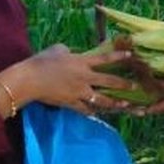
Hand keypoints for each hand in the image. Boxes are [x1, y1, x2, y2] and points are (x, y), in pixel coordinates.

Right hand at [0, 44, 135, 114]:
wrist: (28, 80)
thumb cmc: (41, 61)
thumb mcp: (57, 50)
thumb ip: (69, 51)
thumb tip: (72, 52)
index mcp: (81, 62)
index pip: (105, 59)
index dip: (119, 57)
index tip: (131, 57)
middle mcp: (84, 77)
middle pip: (109, 81)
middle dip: (124, 84)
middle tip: (135, 86)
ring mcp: (79, 92)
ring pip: (101, 99)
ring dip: (115, 102)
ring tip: (126, 104)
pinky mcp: (71, 103)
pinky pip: (85, 109)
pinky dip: (91, 111)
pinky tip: (98, 114)